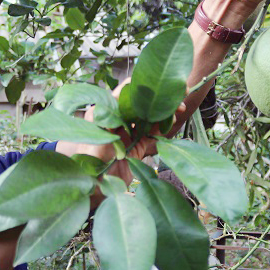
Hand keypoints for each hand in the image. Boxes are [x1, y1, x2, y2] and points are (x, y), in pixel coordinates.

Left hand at [65, 80, 185, 202]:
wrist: (94, 188)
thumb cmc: (89, 159)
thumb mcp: (98, 132)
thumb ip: (111, 110)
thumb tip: (127, 89)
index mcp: (106, 110)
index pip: (127, 90)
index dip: (145, 84)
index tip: (162, 81)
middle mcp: (118, 119)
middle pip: (142, 102)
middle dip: (160, 97)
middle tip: (180, 93)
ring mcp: (129, 133)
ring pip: (150, 116)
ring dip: (165, 111)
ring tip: (180, 108)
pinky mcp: (137, 146)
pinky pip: (153, 132)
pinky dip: (163, 126)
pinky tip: (173, 120)